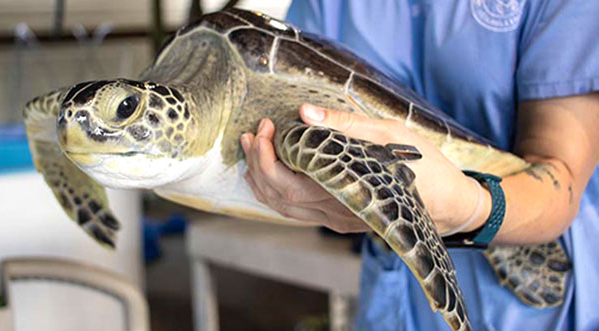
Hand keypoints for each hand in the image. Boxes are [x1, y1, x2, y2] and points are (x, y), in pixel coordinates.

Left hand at [241, 104, 488, 233]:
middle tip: (251, 134)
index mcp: (346, 189)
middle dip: (257, 164)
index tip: (266, 126)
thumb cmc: (426, 167)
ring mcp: (338, 220)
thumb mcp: (391, 134)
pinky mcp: (341, 220)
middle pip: (280, 197)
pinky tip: (271, 171)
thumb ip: (346, 124)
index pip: (289, 181)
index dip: (267, 155)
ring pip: (284, 209)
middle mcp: (337, 212)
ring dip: (262, 180)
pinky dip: (277, 192)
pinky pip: (298, 211)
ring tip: (251, 149)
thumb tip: (304, 113)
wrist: (451, 205)